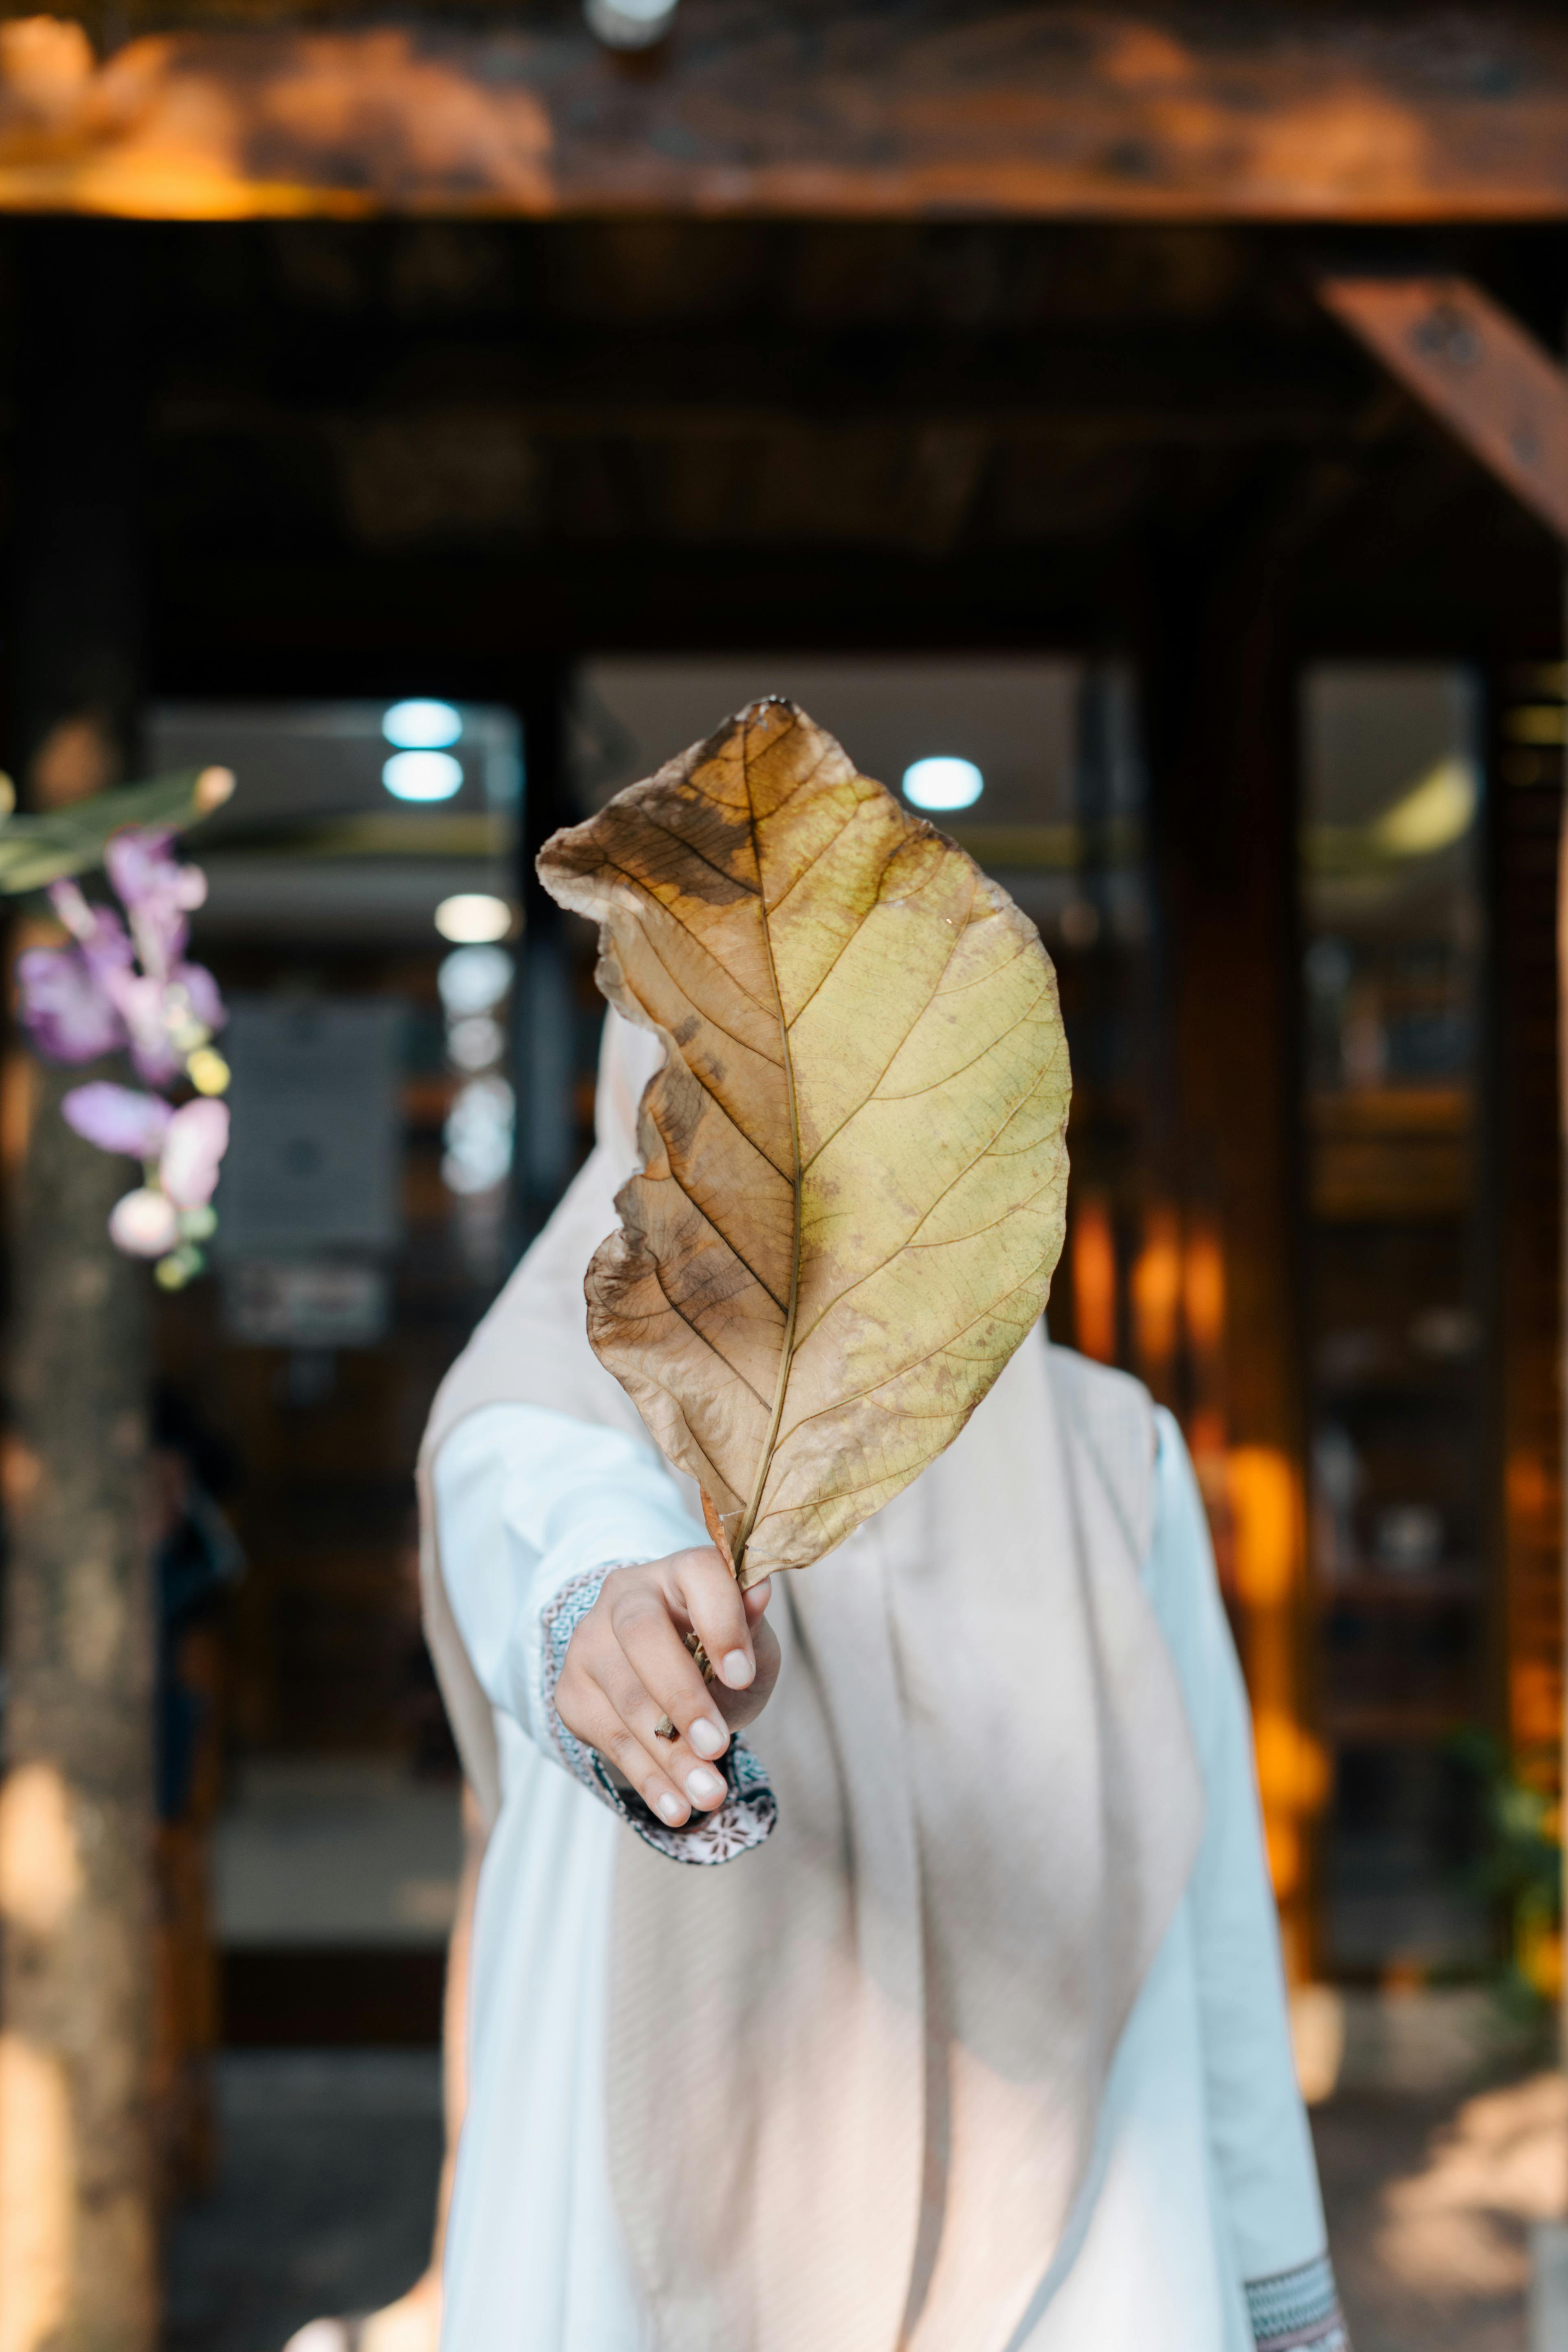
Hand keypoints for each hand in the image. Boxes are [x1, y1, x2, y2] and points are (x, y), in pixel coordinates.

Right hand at [556, 1548, 778, 1828]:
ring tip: (709, 1795)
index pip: (697, 1575)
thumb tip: (762, 1591)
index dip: (721, 1622)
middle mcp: (625, 1596)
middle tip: (717, 1746)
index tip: (743, 1674)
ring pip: (625, 1698)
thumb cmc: (718, 1654)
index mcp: (679, 1572)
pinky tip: (675, 1806)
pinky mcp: (571, 1692)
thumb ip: (753, 1626)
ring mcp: (589, 1643)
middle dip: (681, 1697)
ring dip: (668, 1755)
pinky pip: (607, 1738)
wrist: (663, 1676)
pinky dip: (646, 1778)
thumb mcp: (750, 1642)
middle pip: (642, 1635)